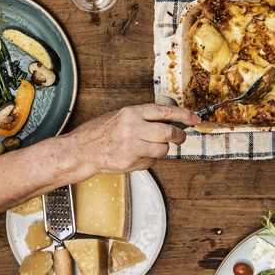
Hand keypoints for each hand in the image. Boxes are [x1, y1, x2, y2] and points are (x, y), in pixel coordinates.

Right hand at [64, 104, 199, 178]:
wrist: (80, 151)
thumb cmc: (99, 132)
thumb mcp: (121, 116)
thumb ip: (144, 117)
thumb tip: (170, 120)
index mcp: (131, 113)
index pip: (165, 111)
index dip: (183, 114)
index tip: (194, 118)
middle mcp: (133, 128)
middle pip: (169, 132)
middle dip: (179, 136)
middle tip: (180, 137)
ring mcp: (132, 147)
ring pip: (163, 150)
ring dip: (161, 149)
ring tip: (149, 147)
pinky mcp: (131, 163)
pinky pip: (152, 162)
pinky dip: (149, 160)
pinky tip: (136, 155)